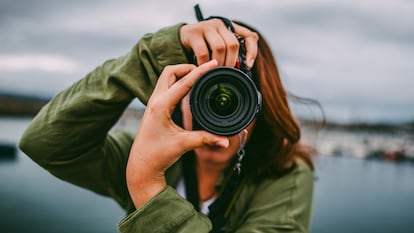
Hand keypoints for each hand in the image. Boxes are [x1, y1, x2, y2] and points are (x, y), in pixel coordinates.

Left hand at [126, 60, 228, 207]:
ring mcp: (153, 103)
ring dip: (182, 73)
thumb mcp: (183, 145)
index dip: (200, 71)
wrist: (141, 166)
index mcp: (161, 106)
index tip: (213, 64)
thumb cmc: (157, 155)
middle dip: (188, 67)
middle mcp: (155, 101)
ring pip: (167, 77)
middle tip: (205, 70)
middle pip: (171, 71)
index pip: (184, 82)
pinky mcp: (154, 108)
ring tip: (199, 76)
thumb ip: (206, 139)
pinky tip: (189, 88)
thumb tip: (226, 141)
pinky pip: (166, 87)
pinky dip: (178, 82)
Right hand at [180, 19, 258, 67]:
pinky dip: (205, 64)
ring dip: (219, 63)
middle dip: (231, 62)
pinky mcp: (194, 33)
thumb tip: (242, 69)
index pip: (249, 36)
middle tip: (226, 73)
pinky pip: (203, 52)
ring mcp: (206, 27)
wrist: (184, 37)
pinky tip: (203, 69)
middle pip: (233, 44)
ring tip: (215, 72)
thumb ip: (230, 53)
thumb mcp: (219, 46)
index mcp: (230, 28)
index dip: (252, 51)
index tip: (249, 65)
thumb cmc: (205, 44)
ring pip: (219, 47)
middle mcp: (220, 25)